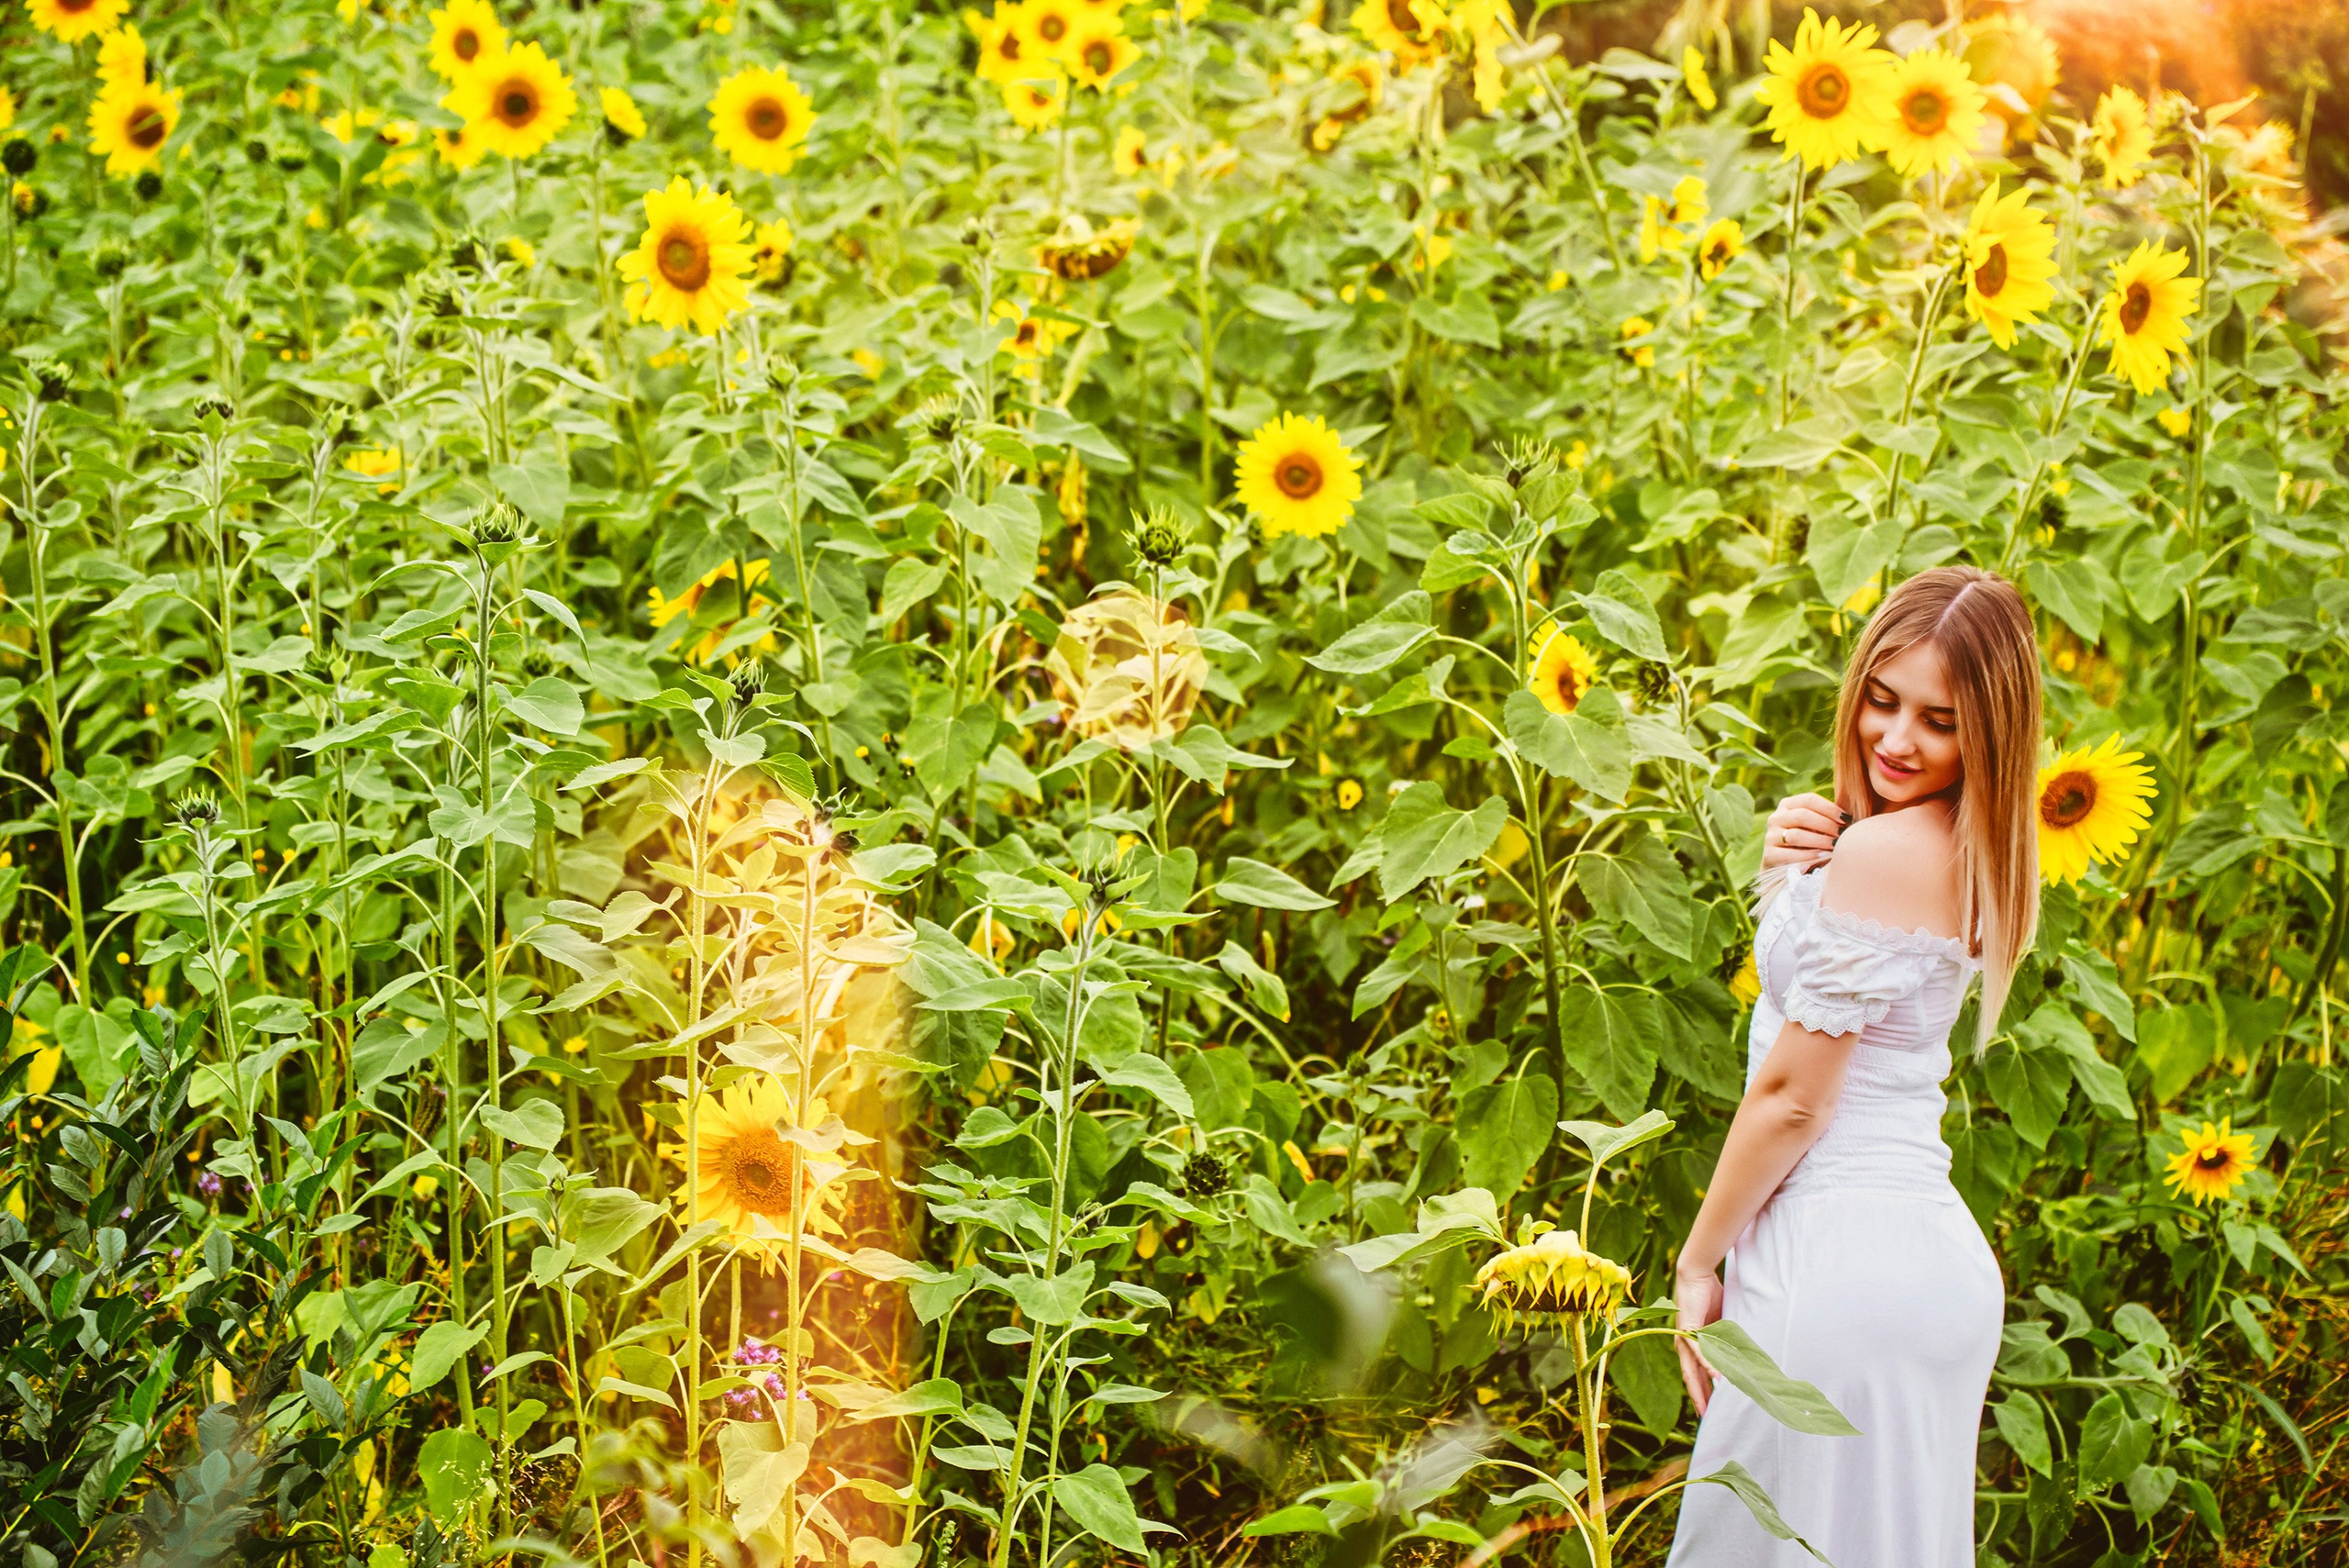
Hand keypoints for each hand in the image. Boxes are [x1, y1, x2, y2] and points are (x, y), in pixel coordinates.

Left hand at [1674, 1264, 1723, 1415]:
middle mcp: (1684, 1344)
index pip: (1697, 1374)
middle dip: (1699, 1398)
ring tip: (1708, 1407)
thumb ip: (1724, 1341)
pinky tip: (1716, 1378)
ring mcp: (1684, 1338)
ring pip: (1692, 1369)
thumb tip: (1739, 1357)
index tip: (1710, 1410)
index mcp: (1692, 1345)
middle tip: (1706, 1418)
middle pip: (1691, 1377)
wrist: (1697, 1275)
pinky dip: (1708, 1365)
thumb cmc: (1709, 1297)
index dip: (1703, 1392)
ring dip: (1702, 1388)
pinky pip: (1699, 1351)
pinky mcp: (1688, 1329)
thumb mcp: (1720, 1325)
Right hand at [1761, 791, 1846, 870]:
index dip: (1830, 809)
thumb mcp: (1816, 827)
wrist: (1787, 868)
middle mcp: (1776, 818)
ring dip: (1819, 841)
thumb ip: (1828, 819)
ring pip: (1796, 835)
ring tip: (1834, 847)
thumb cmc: (1809, 843)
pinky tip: (1822, 857)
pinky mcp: (1768, 855)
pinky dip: (1808, 856)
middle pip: (1802, 816)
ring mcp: (1770, 836)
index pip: (1809, 800)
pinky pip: (1790, 854)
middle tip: (1842, 834)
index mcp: (1788, 805)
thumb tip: (1850, 818)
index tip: (1847, 819)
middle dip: (1826, 825)